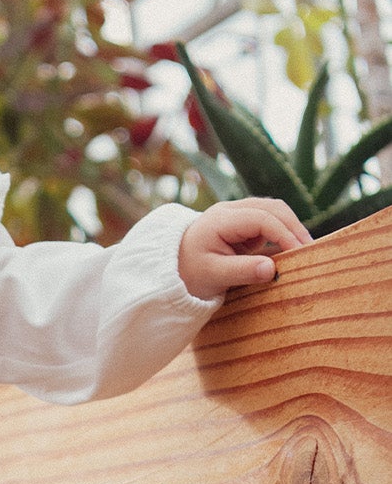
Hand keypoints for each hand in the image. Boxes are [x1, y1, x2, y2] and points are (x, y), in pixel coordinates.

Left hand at [178, 197, 312, 300]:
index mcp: (221, 219)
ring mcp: (238, 214)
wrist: (172, 267)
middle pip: (272, 208)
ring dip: (290, 228)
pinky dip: (282, 233)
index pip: (261, 218)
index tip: (299, 252)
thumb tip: (272, 270)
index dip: (284, 234)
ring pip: (273, 211)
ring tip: (304, 251)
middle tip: (311, 250)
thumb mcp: (212, 276)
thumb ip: (241, 271)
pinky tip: (290, 251)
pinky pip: (269, 222)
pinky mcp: (243, 224)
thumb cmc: (189, 272)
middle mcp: (230, 210)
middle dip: (293, 227)